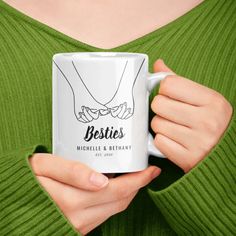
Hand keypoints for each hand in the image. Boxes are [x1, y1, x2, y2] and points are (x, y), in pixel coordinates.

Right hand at [29, 154, 160, 234]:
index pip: (116, 191)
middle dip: (137, 186)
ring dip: (128, 193)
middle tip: (147, 171)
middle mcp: (77, 217)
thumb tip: (101, 179)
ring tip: (134, 177)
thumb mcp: (43, 166)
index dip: (137, 180)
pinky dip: (116, 200)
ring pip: (114, 209)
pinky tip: (116, 188)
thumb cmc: (27, 179)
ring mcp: (78, 225)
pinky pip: (104, 214)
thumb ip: (71, 171)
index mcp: (70, 201)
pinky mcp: (78, 228)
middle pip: (119, 201)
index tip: (151, 170)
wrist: (12, 203)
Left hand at [151, 59, 232, 172]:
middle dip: (161, 107)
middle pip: (158, 103)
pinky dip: (162, 140)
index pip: (169, 84)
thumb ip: (179, 81)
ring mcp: (197, 142)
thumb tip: (158, 64)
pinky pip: (159, 142)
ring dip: (161, 125)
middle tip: (172, 112)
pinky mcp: (187, 159)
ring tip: (175, 127)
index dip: (165, 88)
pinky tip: (174, 140)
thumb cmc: (211, 121)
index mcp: (213, 101)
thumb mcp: (203, 98)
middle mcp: (207, 121)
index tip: (170, 94)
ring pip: (156, 123)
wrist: (224, 152)